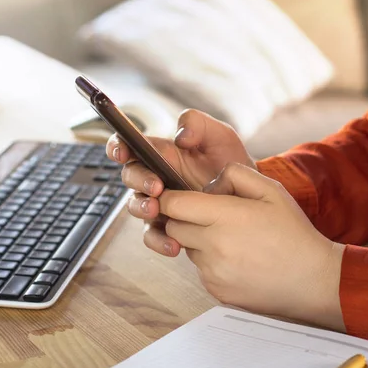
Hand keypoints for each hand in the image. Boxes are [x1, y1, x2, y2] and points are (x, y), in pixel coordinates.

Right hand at [106, 109, 254, 256]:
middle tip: (156, 187)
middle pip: (130, 176)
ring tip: (158, 211)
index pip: (127, 145)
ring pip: (136, 206)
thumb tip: (179, 137)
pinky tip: (173, 243)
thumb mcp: (219, 135)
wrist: (249, 196)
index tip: (122, 152)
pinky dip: (159, 241)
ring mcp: (159, 203)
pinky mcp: (169, 226)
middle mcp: (154, 177)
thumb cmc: (229, 162)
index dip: (118, 147)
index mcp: (159, 152)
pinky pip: (153, 236)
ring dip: (142, 209)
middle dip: (138, 181)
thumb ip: (197, 124)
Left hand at [159, 162, 345, 330]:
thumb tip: (207, 184)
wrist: (312, 280)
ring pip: (187, 248)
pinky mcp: (215, 290)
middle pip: (172, 227)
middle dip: (183, 218)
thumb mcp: (271, 190)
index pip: (173, 205)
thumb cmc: (293, 233)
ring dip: (199, 240)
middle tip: (209, 216)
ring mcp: (212, 272)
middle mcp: (213, 246)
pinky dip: (210, 261)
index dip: (169, 198)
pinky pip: (200, 270)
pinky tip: (237, 259)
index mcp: (225, 217)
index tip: (176, 196)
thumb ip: (235, 174)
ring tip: (232, 239)